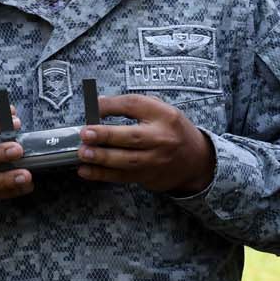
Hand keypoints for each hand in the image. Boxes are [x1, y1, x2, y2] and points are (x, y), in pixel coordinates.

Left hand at [76, 93, 214, 193]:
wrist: (196, 161)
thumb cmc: (171, 130)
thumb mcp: (161, 110)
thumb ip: (134, 106)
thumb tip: (99, 103)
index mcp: (164, 115)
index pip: (136, 105)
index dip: (113, 105)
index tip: (95, 105)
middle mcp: (162, 138)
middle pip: (133, 136)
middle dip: (107, 135)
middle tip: (85, 133)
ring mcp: (156, 160)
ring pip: (127, 160)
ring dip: (102, 158)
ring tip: (83, 153)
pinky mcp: (149, 176)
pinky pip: (123, 176)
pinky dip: (102, 175)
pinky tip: (86, 171)